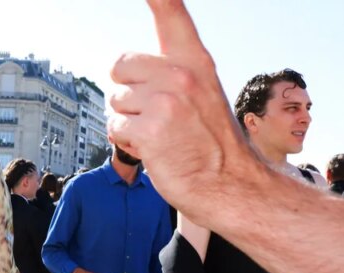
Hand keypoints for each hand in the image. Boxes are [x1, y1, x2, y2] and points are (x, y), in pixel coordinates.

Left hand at [107, 0, 257, 222]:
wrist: (229, 184)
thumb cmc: (210, 142)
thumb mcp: (201, 92)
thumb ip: (172, 73)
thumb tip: (127, 68)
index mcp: (195, 60)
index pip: (171, 11)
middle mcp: (180, 74)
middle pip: (121, 65)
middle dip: (127, 91)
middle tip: (153, 114)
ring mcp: (165, 101)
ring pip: (116, 101)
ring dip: (128, 122)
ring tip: (159, 135)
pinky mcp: (150, 129)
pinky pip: (115, 127)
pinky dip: (125, 142)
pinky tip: (151, 149)